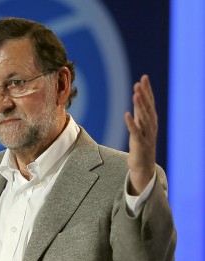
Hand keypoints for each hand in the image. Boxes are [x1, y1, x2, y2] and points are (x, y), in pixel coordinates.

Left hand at [124, 75, 156, 194]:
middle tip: (139, 82)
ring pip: (143, 118)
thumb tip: (138, 96)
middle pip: (147, 107)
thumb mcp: (140, 126)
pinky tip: (127, 114)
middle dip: (143, 95)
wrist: (143, 165)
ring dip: (139, 106)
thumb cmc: (140, 144)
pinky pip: (135, 131)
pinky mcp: (139, 143)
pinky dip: (131, 123)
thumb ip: (140, 112)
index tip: (144, 77)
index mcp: (151, 121)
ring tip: (135, 94)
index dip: (147, 90)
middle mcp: (151, 126)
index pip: (150, 102)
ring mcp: (146, 135)